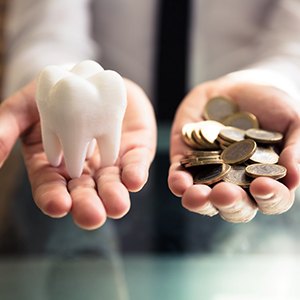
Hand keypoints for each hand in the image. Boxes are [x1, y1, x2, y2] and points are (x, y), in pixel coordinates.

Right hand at [0, 79, 155, 229]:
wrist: (89, 76)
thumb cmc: (56, 95)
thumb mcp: (26, 107)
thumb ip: (6, 127)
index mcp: (54, 166)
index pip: (51, 189)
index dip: (53, 198)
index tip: (58, 205)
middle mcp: (83, 171)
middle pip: (83, 194)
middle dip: (87, 206)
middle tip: (92, 216)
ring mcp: (109, 163)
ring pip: (111, 185)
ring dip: (114, 197)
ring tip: (117, 206)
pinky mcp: (132, 151)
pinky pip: (135, 164)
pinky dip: (135, 173)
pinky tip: (134, 180)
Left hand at [168, 77, 299, 221]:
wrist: (239, 88)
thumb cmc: (272, 106)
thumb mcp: (293, 121)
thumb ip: (297, 148)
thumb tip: (295, 177)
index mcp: (266, 180)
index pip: (271, 199)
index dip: (269, 198)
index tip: (263, 186)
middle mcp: (237, 184)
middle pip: (234, 206)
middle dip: (230, 203)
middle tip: (225, 194)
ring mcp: (210, 174)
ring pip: (204, 199)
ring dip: (199, 201)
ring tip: (196, 196)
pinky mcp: (186, 162)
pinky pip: (179, 178)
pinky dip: (178, 182)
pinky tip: (178, 182)